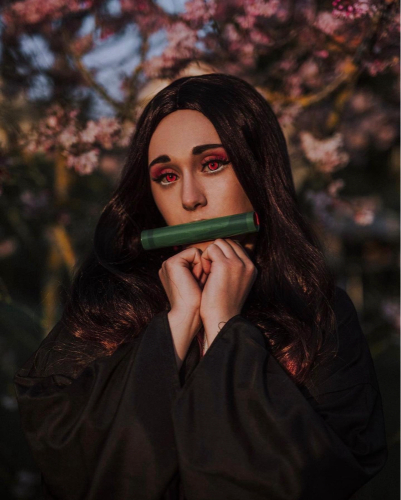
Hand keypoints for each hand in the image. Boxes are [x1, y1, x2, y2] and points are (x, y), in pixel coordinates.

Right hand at [159, 247, 205, 366]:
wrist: (190, 315)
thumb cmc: (199, 303)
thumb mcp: (200, 282)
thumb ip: (203, 268)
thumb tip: (218, 254)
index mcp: (174, 270)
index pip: (195, 258)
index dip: (204, 270)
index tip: (201, 285)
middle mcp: (169, 265)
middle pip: (197, 255)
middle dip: (204, 268)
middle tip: (199, 285)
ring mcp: (169, 263)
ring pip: (197, 253)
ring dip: (203, 267)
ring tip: (196, 283)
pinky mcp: (172, 263)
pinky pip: (195, 253)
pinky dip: (200, 265)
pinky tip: (195, 280)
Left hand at [199, 238, 257, 345]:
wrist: (222, 318)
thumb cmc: (224, 304)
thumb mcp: (236, 284)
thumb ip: (235, 269)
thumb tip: (223, 255)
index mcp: (251, 268)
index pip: (236, 247)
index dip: (222, 253)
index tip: (215, 267)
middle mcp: (247, 264)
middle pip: (228, 242)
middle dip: (216, 252)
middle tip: (210, 269)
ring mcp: (237, 263)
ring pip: (219, 243)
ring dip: (210, 254)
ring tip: (208, 270)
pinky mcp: (225, 265)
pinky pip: (211, 249)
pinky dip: (205, 258)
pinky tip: (205, 272)